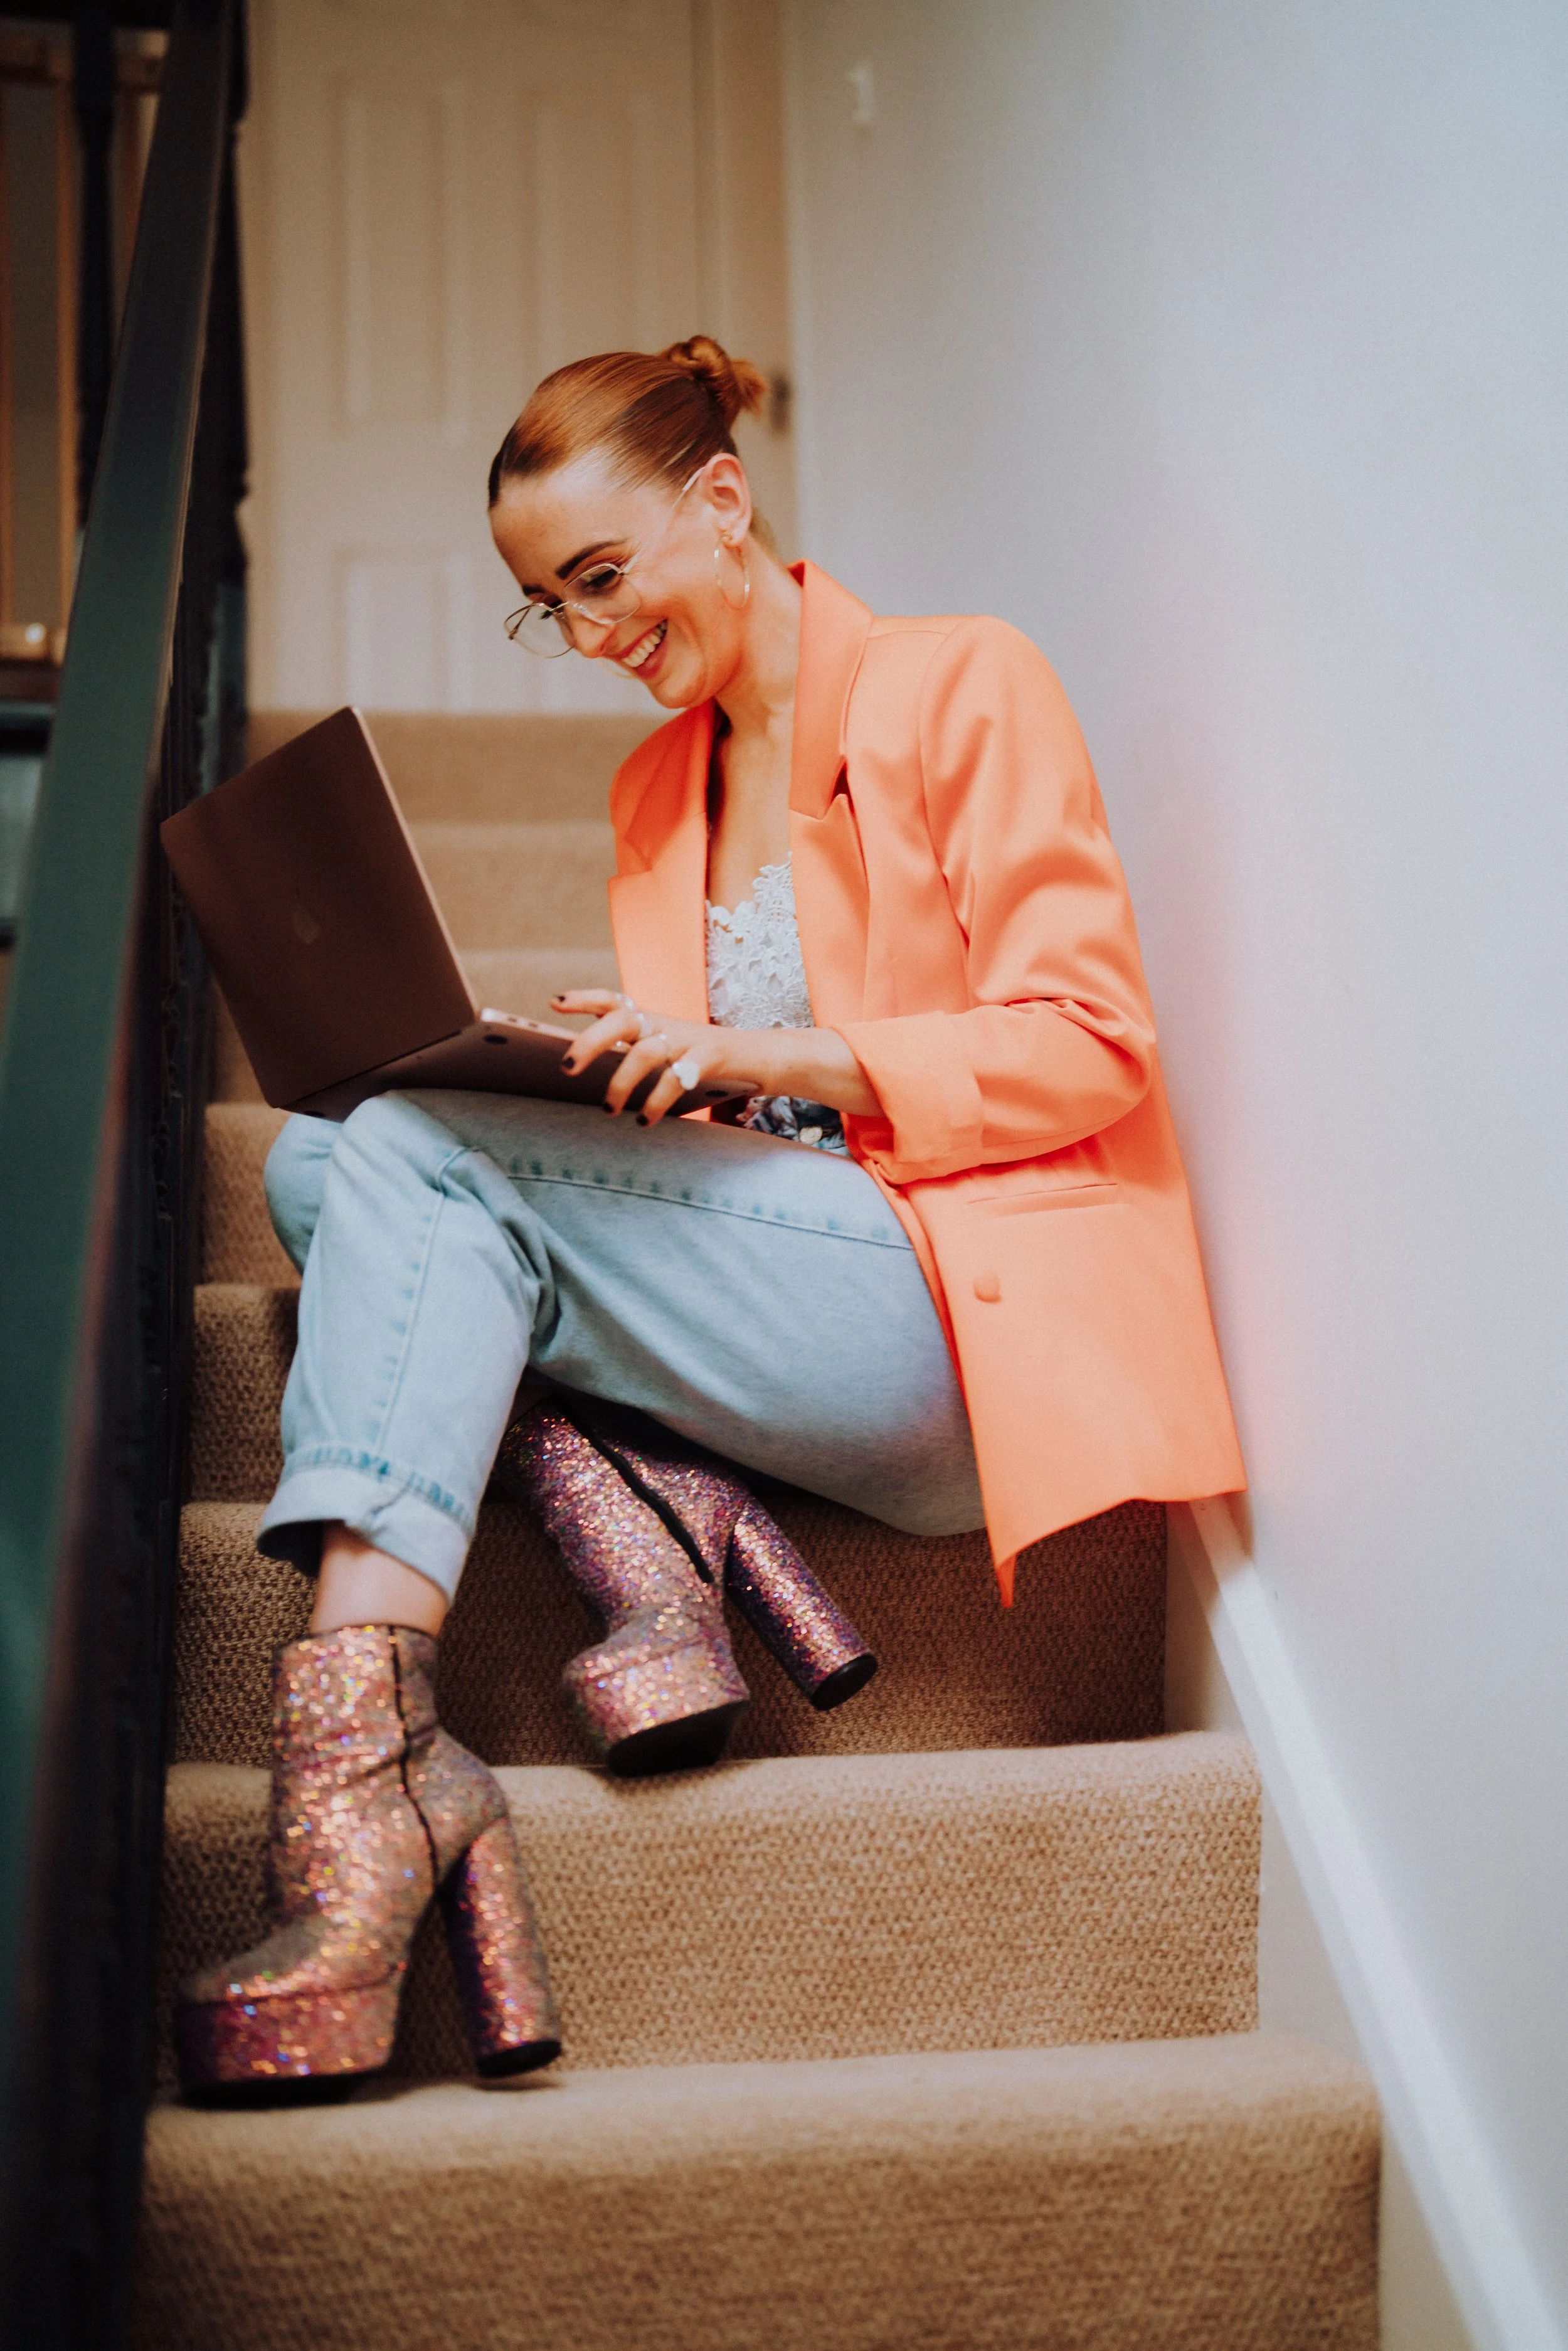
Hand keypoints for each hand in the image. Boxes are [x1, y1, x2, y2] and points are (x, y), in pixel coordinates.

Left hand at [549, 991, 754, 1125]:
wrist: (759, 1057)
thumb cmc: (701, 1060)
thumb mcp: (665, 1048)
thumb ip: (632, 1054)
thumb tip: (585, 1073)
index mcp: (651, 1021)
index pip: (613, 1001)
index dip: (584, 999)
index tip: (554, 1004)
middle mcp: (665, 1025)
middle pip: (623, 1019)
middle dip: (591, 1041)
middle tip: (567, 1068)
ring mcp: (688, 1039)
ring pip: (646, 1052)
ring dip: (622, 1082)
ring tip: (609, 1110)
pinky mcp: (710, 1058)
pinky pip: (679, 1078)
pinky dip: (657, 1100)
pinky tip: (645, 1119)